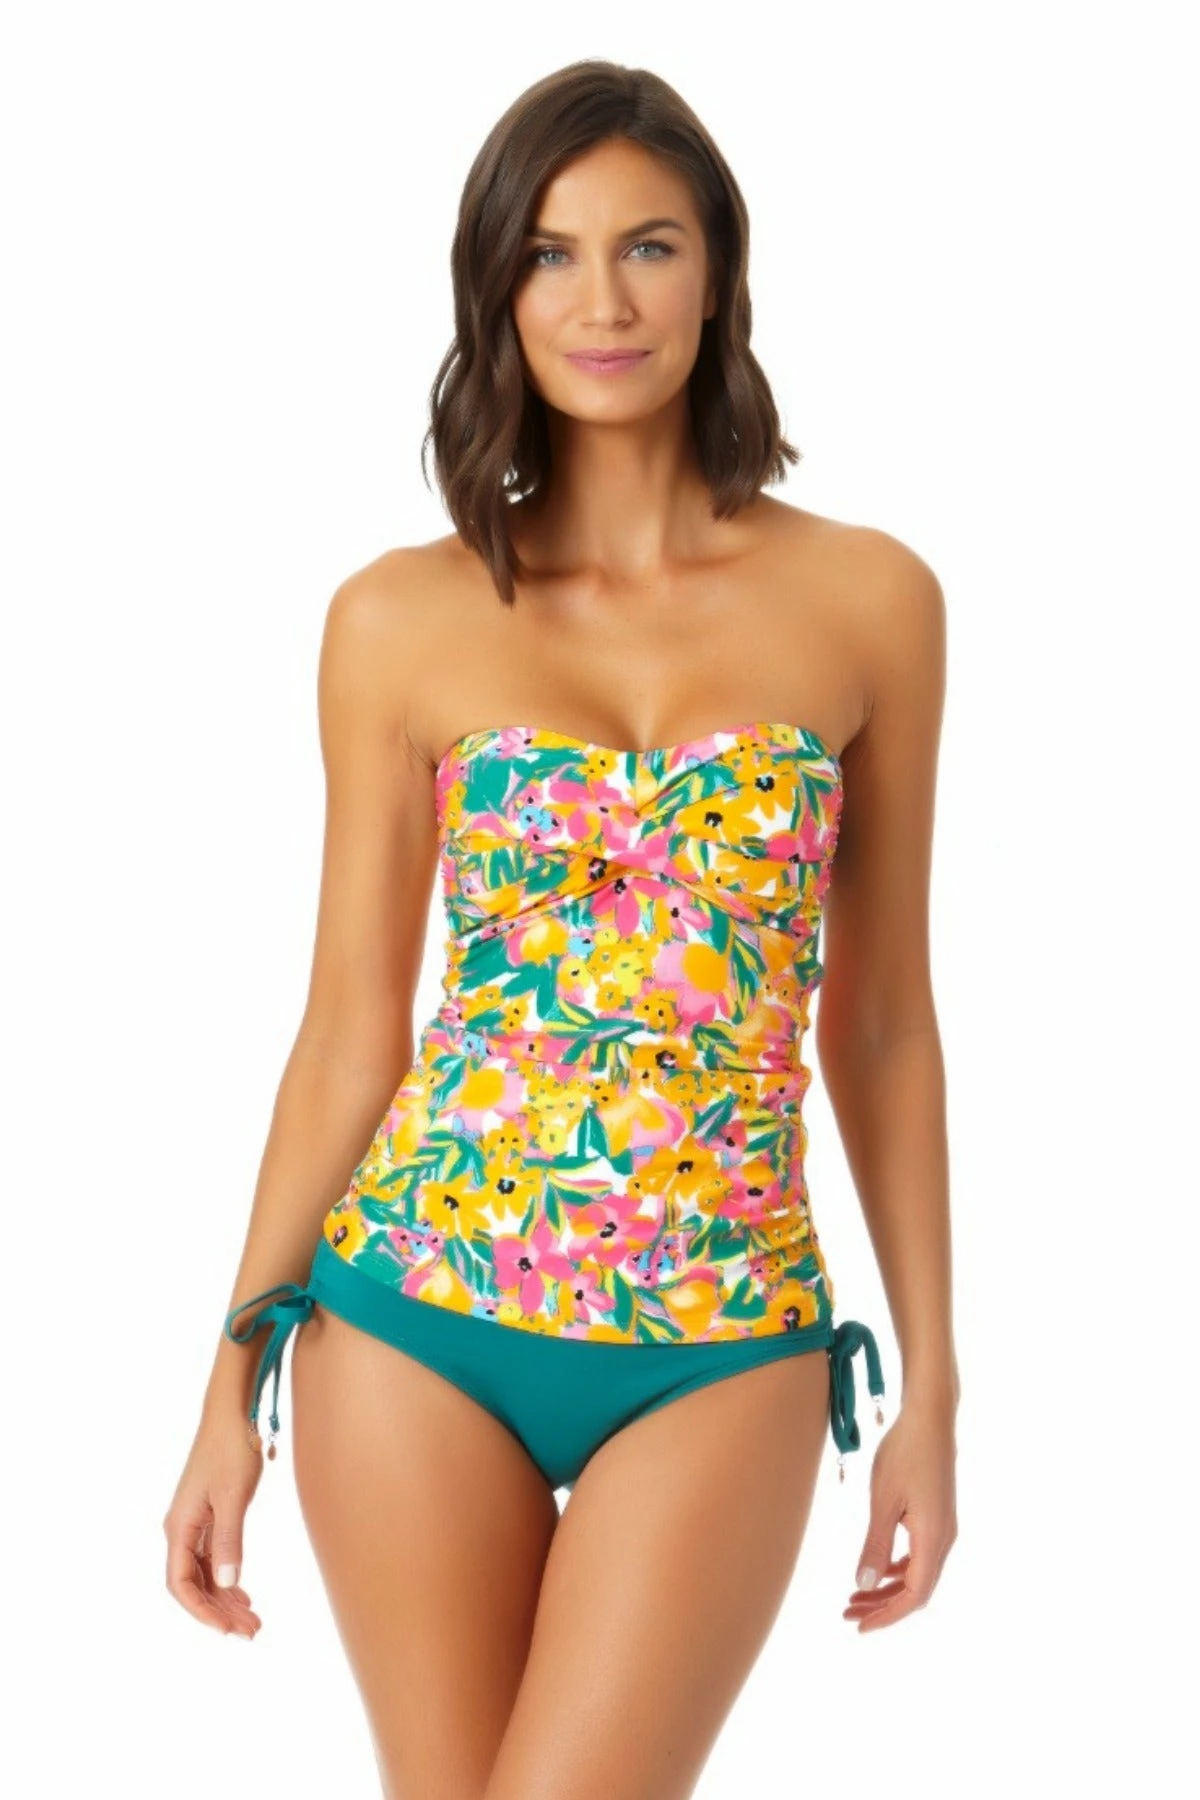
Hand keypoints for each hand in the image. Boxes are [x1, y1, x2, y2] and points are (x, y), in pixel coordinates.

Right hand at [164, 1411, 264, 1637]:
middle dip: (219, 1611)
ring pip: (206, 1574)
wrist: (232, 1413)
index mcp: (179, 1527)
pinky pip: (214, 1559)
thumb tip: (227, 1585)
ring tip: (254, 1621)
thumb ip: (229, 1541)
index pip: (181, 1584)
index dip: (201, 1611)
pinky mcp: (209, 1516)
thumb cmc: (231, 1448)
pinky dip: (229, 1579)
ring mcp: (195, 1524)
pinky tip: (244, 1595)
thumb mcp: (232, 1496)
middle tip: (252, 1632)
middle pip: (194, 1584)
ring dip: (226, 1599)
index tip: (226, 1629)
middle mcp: (181, 1529)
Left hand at [844, 1389, 957, 1631]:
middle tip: (848, 1613)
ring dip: (888, 1588)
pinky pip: (918, 1556)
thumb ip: (875, 1545)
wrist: (930, 1418)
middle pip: (916, 1590)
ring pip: (917, 1574)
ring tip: (855, 1595)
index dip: (887, 1616)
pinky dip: (896, 1568)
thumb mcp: (883, 1501)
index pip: (914, 1596)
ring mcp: (943, 1528)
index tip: (859, 1626)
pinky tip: (874, 1567)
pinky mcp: (937, 1517)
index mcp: (933, 1539)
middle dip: (883, 1606)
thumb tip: (864, 1586)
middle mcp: (944, 1539)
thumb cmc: (904, 1454)